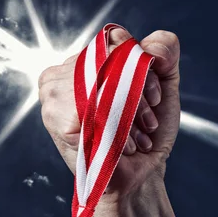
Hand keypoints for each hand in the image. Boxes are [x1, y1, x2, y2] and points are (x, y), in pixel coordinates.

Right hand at [38, 27, 179, 205]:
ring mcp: (53, 94)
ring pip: (103, 80)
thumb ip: (164, 51)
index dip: (142, 66)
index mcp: (83, 62)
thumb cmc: (148, 134)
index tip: (156, 99)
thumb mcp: (164, 85)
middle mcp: (62, 73)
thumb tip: (149, 46)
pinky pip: (96, 104)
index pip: (115, 39)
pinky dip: (118, 125)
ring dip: (130, 111)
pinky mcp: (55, 117)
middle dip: (139, 92)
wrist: (139, 177)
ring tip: (135, 136)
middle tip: (147, 122)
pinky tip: (122, 143)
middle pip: (110, 58)